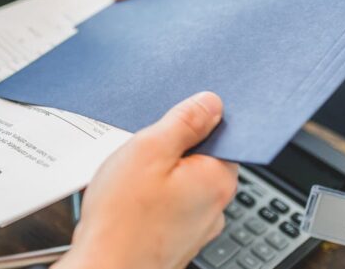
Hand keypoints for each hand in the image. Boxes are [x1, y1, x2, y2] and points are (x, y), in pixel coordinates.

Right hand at [53, 92, 237, 268]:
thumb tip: (211, 103)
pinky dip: (151, 199)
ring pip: (181, 183)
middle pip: (200, 159)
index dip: (193, 123)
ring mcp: (196, 227)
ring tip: (130, 182)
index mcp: (218, 180)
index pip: (222, 136)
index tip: (169, 122)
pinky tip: (128, 202)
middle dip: (171, 150)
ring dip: (158, 176)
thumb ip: (184, 122)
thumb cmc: (122, 219)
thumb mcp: (150, 150)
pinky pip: (169, 206)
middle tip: (141, 153)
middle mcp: (216, 207)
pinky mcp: (176, 240)